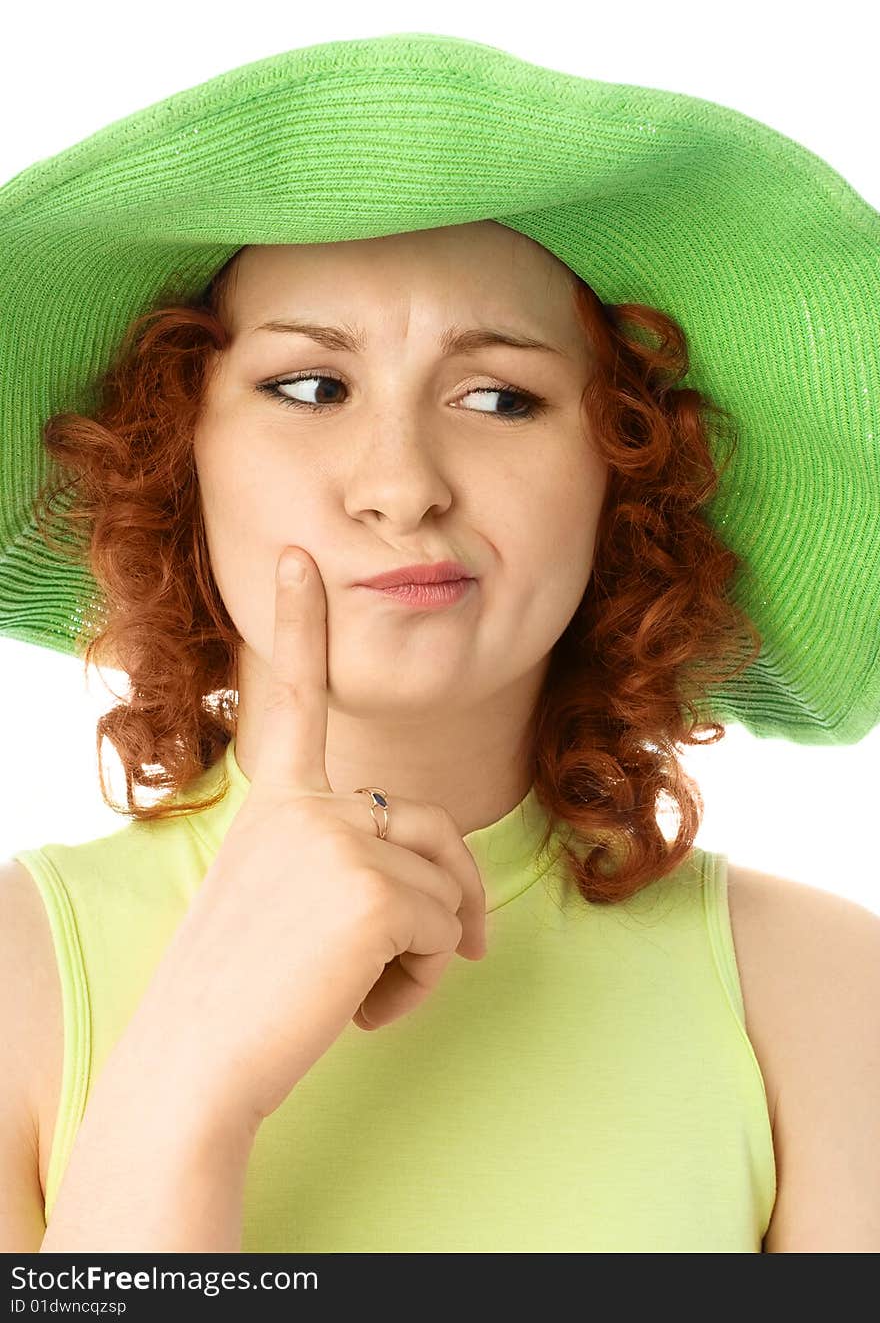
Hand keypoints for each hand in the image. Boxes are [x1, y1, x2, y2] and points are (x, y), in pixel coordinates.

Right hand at [131, 547, 487, 1131]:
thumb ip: (353, 874)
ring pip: (448, 889)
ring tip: (367, 992)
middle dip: (460, 895)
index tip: (297, 556)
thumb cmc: (240, 995)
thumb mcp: (287, 908)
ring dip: (430, 954)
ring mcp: (340, 841)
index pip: (295, 700)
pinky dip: (425, 981)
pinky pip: (449, 932)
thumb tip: (464, 916)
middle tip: (460, 952)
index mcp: (275, 801)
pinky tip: (367, 1011)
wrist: (195, 1065)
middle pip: (436, 827)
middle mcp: (307, 806)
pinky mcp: (374, 892)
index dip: (298, 624)